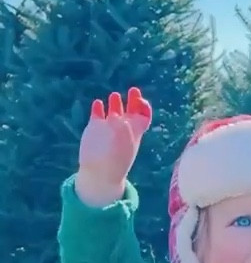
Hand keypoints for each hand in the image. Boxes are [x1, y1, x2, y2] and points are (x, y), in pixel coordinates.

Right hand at [76, 88, 151, 205]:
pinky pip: (98, 114)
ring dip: (115, 102)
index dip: (144, 106)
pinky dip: (98, 107)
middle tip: (134, 89)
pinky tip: (98, 104)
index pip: (143, 115)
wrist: (101, 173)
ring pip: (114, 110)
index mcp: (135, 131)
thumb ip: (121, 129)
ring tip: (114, 95)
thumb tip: (116, 117)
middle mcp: (123, 127)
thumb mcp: (122, 143)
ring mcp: (109, 127)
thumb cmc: (116, 161)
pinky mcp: (95, 127)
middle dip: (133, 99)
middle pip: (131, 110)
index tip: (140, 101)